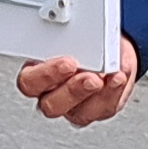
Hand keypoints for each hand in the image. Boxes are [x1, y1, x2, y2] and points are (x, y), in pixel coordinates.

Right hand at [17, 39, 140, 126]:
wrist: (107, 50)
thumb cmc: (82, 43)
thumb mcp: (71, 35)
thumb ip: (70, 38)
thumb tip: (82, 35)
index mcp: (36, 75)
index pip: (29, 82)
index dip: (45, 75)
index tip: (67, 62)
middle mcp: (51, 95)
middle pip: (51, 104)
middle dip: (72, 90)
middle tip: (89, 76)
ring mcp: (73, 107)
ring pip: (78, 113)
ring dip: (95, 94)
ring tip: (106, 77)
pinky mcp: (96, 111)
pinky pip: (104, 108)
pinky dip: (114, 91)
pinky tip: (119, 78)